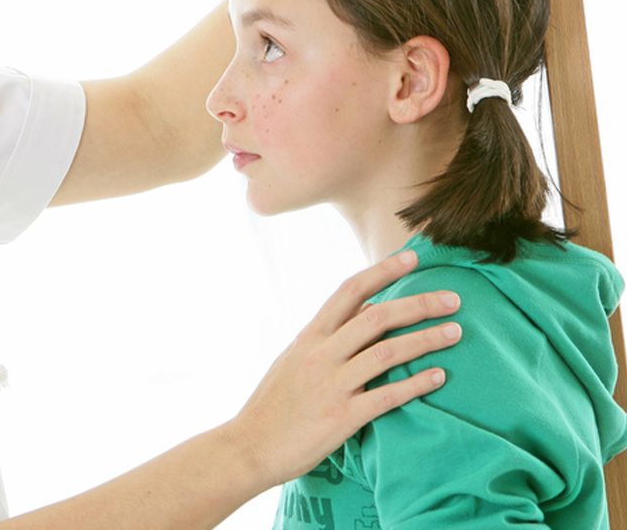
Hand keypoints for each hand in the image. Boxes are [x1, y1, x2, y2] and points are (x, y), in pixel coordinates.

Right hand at [227, 250, 461, 488]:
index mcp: (309, 336)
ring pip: (387, 352)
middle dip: (420, 304)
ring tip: (456, 332)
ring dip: (426, 340)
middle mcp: (321, 354)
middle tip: (454, 300)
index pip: (349, 290)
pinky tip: (439, 377)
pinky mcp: (341, 417)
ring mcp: (331, 384)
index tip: (413, 258)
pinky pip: (386, 396)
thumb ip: (327, 336)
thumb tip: (366, 310)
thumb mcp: (293, 359)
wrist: (249, 446)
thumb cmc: (273, 404)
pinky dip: (416, 384)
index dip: (383, 271)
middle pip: (377, 316)